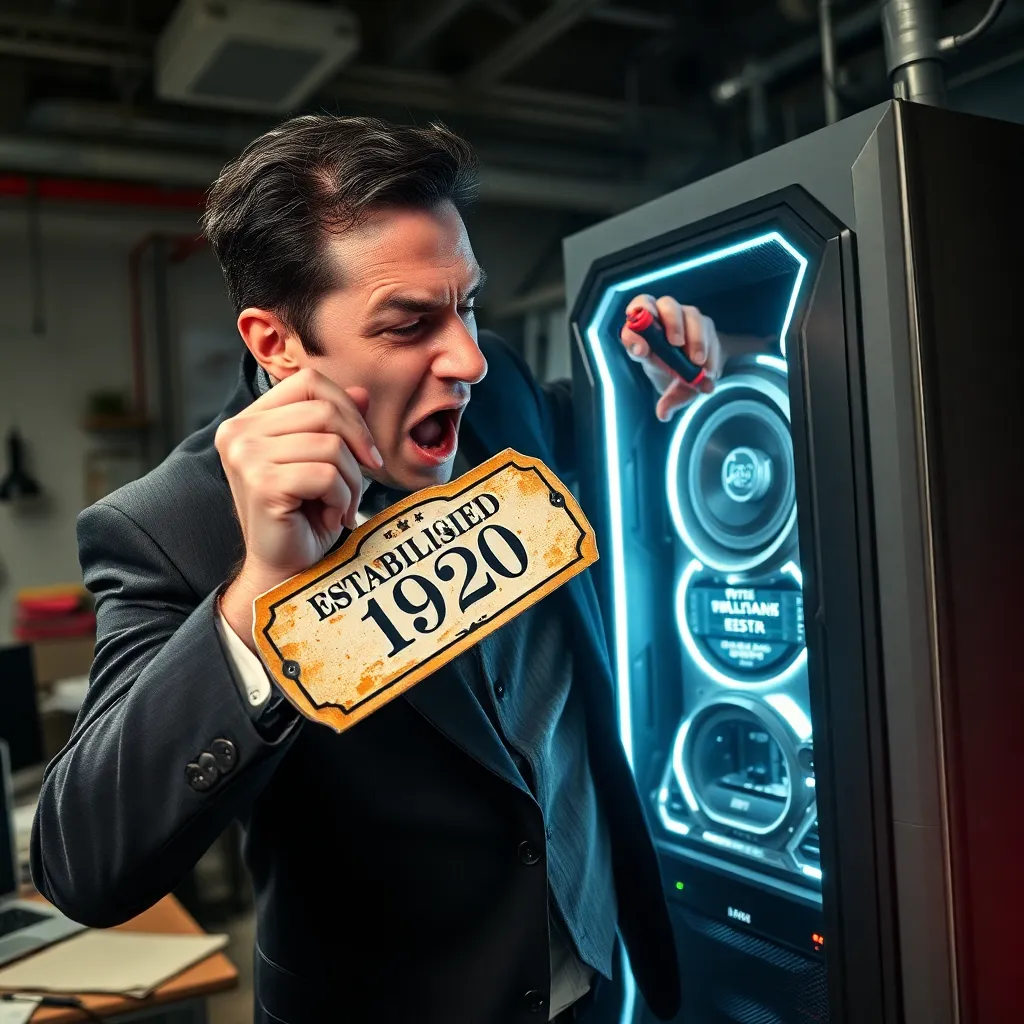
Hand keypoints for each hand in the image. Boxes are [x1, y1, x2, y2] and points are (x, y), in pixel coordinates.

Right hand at [215, 367, 382, 644]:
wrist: (285, 569)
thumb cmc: (305, 515)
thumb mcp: (324, 461)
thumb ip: (337, 423)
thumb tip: (362, 391)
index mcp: (249, 419)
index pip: (310, 382)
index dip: (348, 409)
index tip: (365, 449)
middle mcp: (238, 431)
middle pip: (325, 409)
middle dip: (356, 448)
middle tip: (355, 485)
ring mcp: (245, 456)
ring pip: (331, 445)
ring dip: (351, 481)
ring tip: (339, 505)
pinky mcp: (261, 482)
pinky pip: (327, 474)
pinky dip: (342, 498)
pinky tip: (330, 518)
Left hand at [620, 295, 722, 420]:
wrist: (702, 367)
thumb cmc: (677, 375)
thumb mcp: (673, 390)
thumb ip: (670, 400)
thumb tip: (664, 414)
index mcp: (641, 337)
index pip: (629, 327)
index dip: (633, 336)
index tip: (642, 351)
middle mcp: (656, 320)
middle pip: (651, 303)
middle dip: (665, 323)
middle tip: (676, 344)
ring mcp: (680, 316)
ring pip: (684, 312)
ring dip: (692, 335)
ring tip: (697, 361)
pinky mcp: (701, 320)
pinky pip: (704, 324)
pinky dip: (708, 344)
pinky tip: (709, 365)